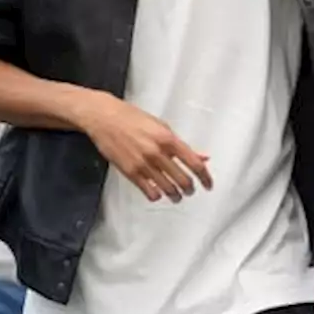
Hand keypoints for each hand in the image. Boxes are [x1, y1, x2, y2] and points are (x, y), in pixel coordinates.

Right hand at [81, 95, 213, 202]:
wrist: (104, 117)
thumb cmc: (133, 118)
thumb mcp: (161, 126)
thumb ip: (180, 144)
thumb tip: (202, 157)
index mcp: (168, 138)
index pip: (194, 163)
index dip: (205, 177)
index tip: (208, 185)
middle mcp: (158, 152)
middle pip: (183, 180)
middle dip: (189, 189)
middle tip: (190, 190)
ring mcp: (144, 164)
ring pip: (168, 189)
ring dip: (175, 195)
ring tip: (176, 196)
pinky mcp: (130, 172)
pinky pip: (149, 191)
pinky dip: (156, 195)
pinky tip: (157, 193)